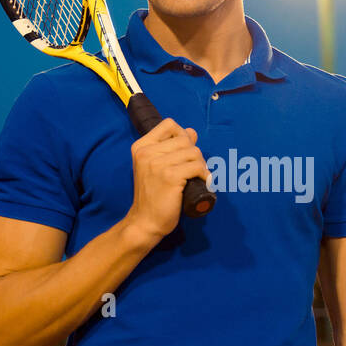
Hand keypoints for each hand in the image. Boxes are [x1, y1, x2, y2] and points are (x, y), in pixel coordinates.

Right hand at [126, 118, 210, 242]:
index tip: (185, 152)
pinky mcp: (170, 176)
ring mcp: (157, 164)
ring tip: (198, 177)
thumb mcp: (156, 167)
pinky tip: (204, 182)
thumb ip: (171, 149)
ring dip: (201, 164)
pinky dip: (205, 174)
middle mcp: (146, 152)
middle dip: (195, 153)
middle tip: (195, 169)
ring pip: (193, 152)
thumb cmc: (153, 195)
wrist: (145, 221)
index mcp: (140, 147)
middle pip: (184, 139)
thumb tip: (191, 131)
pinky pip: (196, 166)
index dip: (182, 134)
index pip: (169, 124)